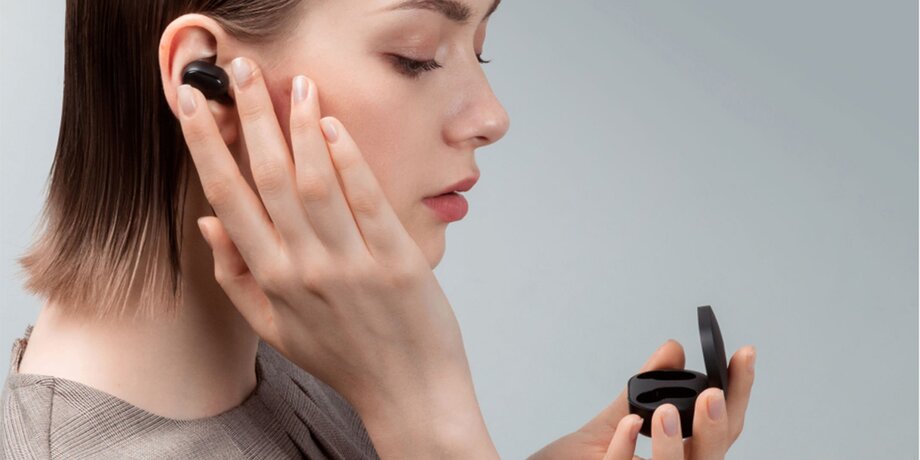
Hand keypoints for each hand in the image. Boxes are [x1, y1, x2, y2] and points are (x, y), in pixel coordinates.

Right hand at [176, 57, 492, 455]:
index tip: (191, 102)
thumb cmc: (341, 356)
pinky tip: (334, 127)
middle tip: (240, 71)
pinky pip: (368, 201)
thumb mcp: (273, 328)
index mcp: (270, 280)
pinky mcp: (397, 261)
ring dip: (301, 128)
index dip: (205, 145)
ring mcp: (351, 265)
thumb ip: (236, 277)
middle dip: (249, 118)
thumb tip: (207, 221)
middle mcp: (304, 269)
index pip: (227, 198)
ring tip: (295, 86)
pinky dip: (349, 161)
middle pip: (268, 178)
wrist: (407, 391)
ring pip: (316, 183)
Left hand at [528, 340, 755, 459]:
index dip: (737, 394)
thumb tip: (672, 349)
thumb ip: (640, 391)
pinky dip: (626, 452)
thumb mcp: (607, 427)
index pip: (718, 431)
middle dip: (716, 427)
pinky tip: (628, 427)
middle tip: (711, 392)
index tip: (744, 353)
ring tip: (663, 411)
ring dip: (673, 446)